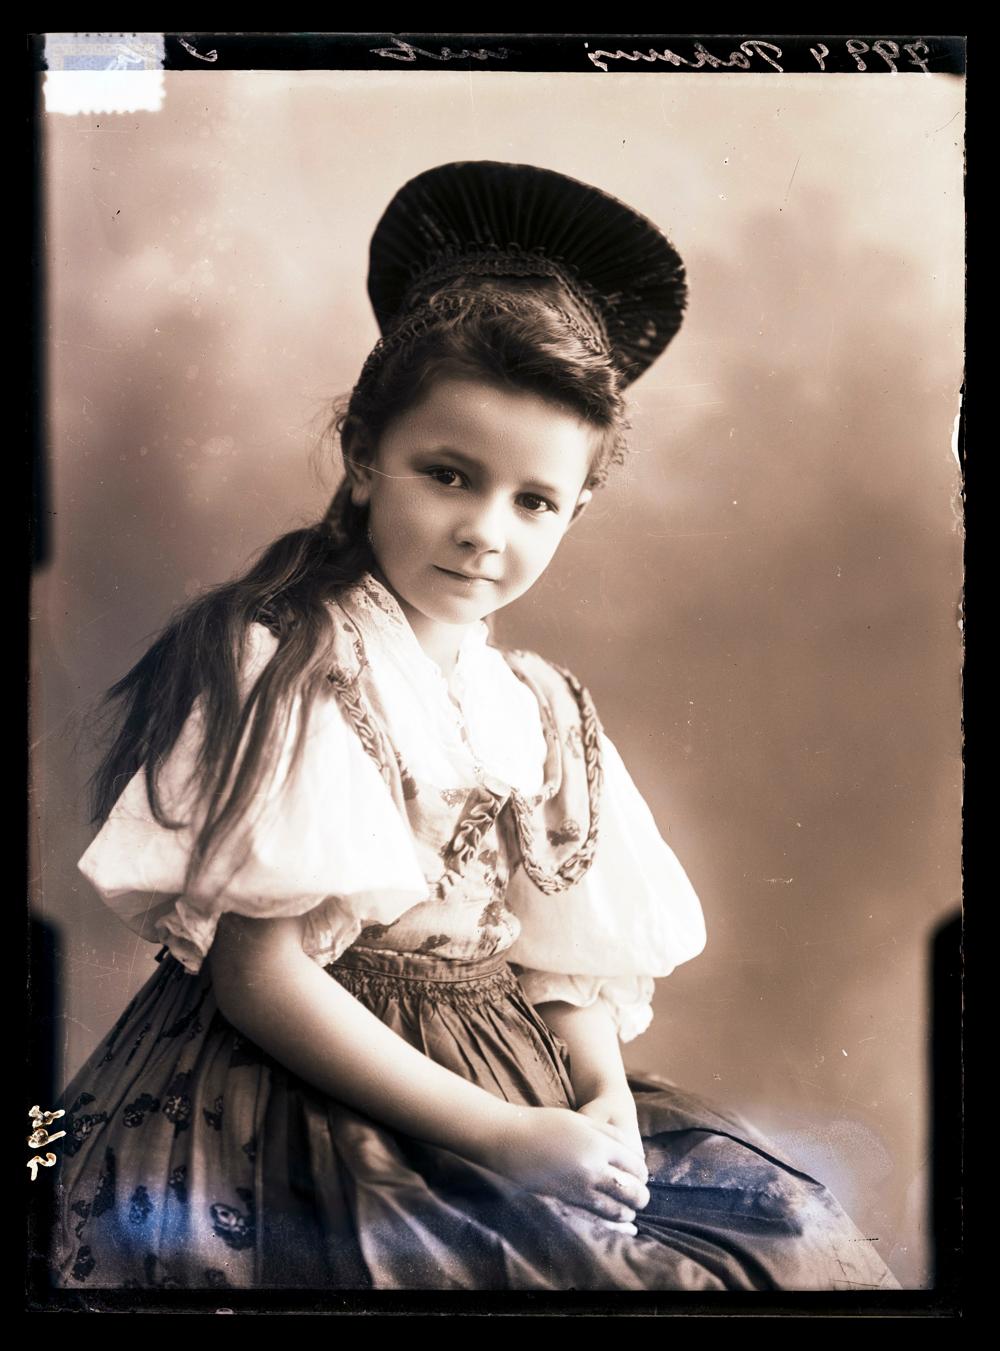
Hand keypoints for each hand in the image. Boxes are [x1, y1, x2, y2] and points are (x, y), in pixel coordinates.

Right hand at [483, 1105, 649, 1231]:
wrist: (510, 1140)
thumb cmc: (546, 1124)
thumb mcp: (582, 1120)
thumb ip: (610, 1136)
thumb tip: (633, 1152)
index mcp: (598, 1145)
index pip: (635, 1165)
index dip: (642, 1172)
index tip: (640, 1173)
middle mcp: (592, 1170)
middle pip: (632, 1191)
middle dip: (640, 1195)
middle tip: (640, 1194)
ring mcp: (579, 1189)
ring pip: (617, 1210)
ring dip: (628, 1211)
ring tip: (629, 1209)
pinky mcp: (567, 1202)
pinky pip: (597, 1218)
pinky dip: (612, 1222)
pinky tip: (618, 1222)